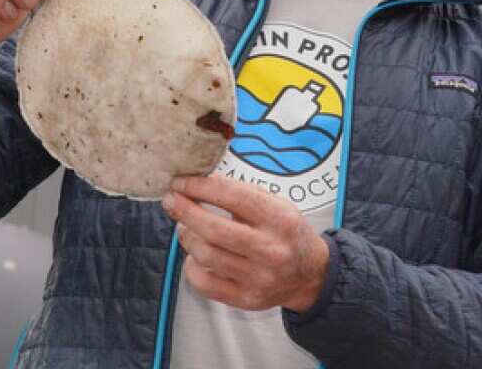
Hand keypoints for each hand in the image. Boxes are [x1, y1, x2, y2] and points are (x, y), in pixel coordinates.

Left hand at [163, 176, 329, 312]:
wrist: (310, 275)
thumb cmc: (287, 233)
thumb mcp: (277, 205)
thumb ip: (242, 194)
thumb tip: (199, 184)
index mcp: (280, 219)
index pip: (233, 197)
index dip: (200, 187)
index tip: (180, 182)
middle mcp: (270, 249)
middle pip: (213, 229)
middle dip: (184, 211)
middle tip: (171, 200)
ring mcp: (258, 278)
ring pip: (205, 255)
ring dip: (187, 236)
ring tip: (185, 226)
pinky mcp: (246, 299)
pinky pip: (204, 282)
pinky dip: (191, 265)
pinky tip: (195, 254)